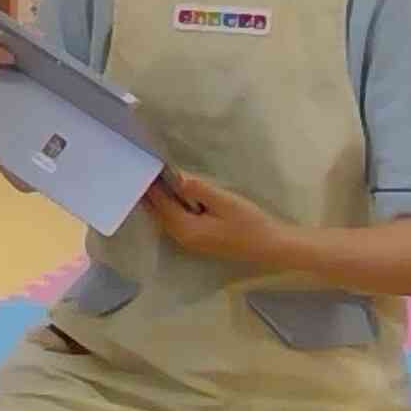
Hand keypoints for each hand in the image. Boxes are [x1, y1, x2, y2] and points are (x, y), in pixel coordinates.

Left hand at [143, 173, 288, 269]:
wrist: (269, 246)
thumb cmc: (249, 223)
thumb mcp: (224, 201)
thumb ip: (198, 189)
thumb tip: (176, 176)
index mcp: (185, 228)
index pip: (160, 203)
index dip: (150, 184)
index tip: (140, 164)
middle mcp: (181, 237)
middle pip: (157, 211)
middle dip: (150, 191)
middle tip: (141, 166)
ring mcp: (187, 240)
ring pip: (164, 215)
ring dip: (158, 198)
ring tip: (152, 175)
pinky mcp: (195, 238)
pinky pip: (174, 219)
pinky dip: (169, 205)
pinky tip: (171, 192)